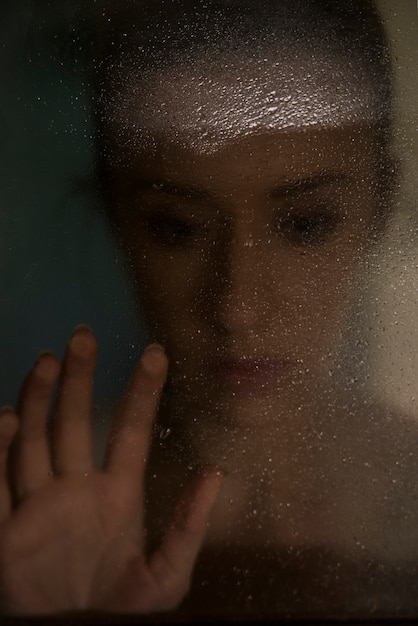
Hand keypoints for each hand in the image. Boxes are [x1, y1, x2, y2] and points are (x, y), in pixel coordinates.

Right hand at [0, 326, 222, 614]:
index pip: (130, 432)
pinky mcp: (4, 534)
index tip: (156, 354)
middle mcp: (75, 490)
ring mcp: (37, 508)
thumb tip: (217, 472)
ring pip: (33, 441)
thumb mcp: (166, 576)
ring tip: (47, 360)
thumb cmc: (121, 613)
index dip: (142, 393)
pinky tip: (6, 418)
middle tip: (84, 337)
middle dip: (78, 380)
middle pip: (73, 423)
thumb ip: (190, 526)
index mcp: (116, 496)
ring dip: (37, 401)